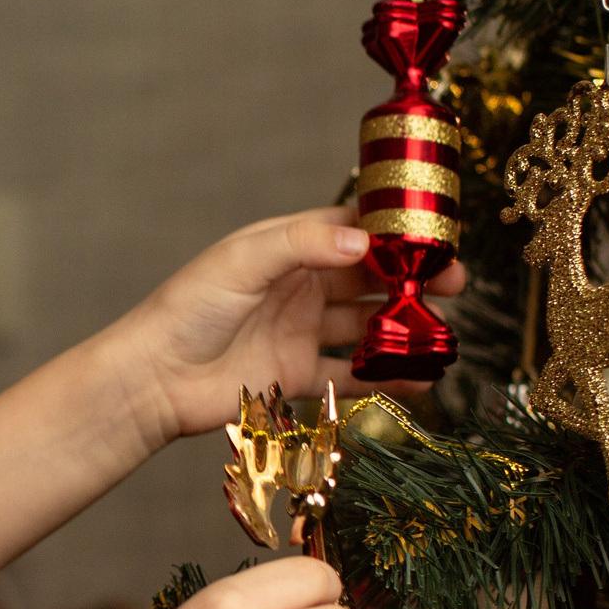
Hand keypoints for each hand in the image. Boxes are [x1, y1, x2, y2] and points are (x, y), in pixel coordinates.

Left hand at [112, 207, 468, 446]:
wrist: (154, 379)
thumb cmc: (188, 309)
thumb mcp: (243, 261)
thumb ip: (302, 244)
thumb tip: (363, 240)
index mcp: (288, 248)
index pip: (354, 229)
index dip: (397, 232)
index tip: (438, 237)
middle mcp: (300, 287)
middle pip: (371, 278)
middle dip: (415, 280)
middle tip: (454, 284)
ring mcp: (301, 332)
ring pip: (367, 326)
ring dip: (405, 328)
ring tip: (444, 332)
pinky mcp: (298, 376)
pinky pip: (353, 374)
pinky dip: (387, 377)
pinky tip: (421, 378)